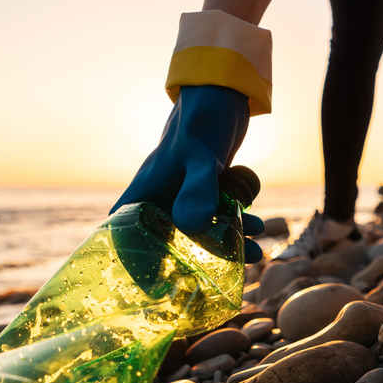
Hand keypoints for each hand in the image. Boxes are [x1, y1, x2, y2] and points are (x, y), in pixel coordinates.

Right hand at [111, 84, 264, 262]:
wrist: (223, 95)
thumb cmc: (202, 123)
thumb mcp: (201, 159)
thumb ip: (199, 191)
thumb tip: (196, 227)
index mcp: (144, 195)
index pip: (125, 237)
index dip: (134, 264)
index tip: (154, 287)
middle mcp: (159, 198)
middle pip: (168, 243)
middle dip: (195, 263)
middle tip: (220, 278)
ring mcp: (182, 194)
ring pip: (200, 232)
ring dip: (228, 243)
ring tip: (256, 252)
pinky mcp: (204, 189)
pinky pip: (217, 216)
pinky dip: (236, 224)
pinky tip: (258, 227)